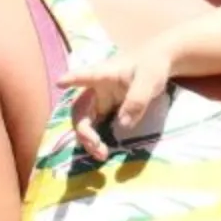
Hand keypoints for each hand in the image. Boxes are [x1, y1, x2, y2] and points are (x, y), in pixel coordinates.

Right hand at [57, 44, 175, 161]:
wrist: (159, 65)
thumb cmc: (151, 66)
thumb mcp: (149, 80)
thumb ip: (137, 100)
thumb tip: (123, 125)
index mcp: (103, 75)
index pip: (84, 76)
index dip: (71, 79)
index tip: (60, 82)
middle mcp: (96, 89)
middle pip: (80, 110)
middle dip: (83, 130)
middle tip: (96, 146)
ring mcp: (100, 102)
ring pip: (85, 122)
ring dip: (88, 139)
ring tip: (101, 154)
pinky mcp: (107, 112)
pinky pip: (96, 127)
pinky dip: (96, 141)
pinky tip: (103, 153)